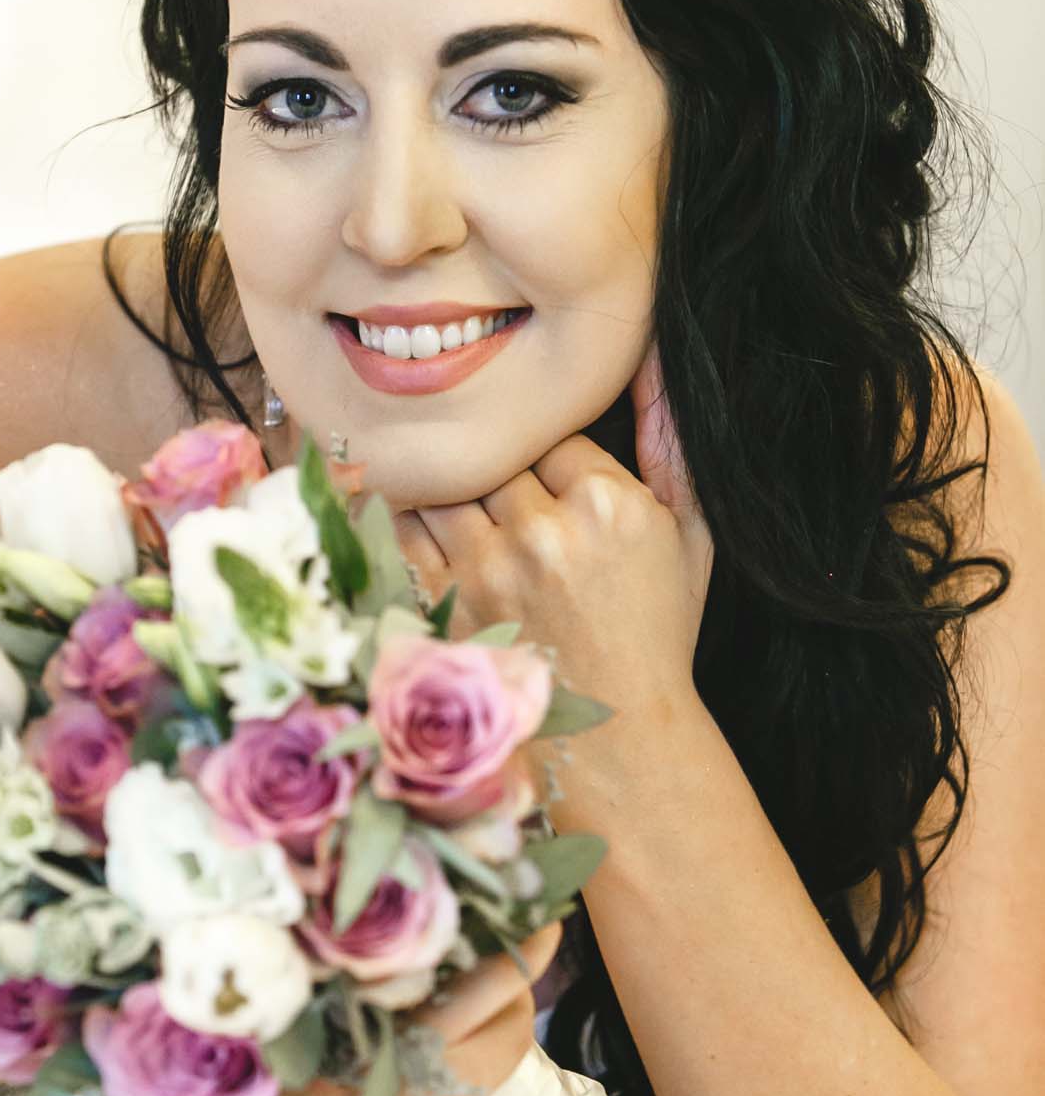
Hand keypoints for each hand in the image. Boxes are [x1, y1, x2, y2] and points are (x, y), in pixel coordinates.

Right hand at [89, 921, 561, 1095]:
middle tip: (468, 952)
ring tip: (381, 1050)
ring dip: (443, 1070)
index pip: (489, 1007)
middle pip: (500, 1051)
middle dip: (490, 1003)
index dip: (519, 953)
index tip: (543, 910)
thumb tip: (393, 976)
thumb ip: (349, 1036)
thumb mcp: (268, 1083)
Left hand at [391, 339, 713, 727]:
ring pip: (444, 485)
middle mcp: (544, 532)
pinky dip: (406, 522)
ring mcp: (486, 570)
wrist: (621, 740)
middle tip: (508, 502)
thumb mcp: (692, 534)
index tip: (556, 487)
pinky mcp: (442, 606)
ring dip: (452, 493)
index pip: (552, 434)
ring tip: (471, 517)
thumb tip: (658, 355)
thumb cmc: (658, 632)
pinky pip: (403, 534)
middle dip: (499, 473)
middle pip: (494, 456)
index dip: (550, 457)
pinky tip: (421, 528)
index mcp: (609, 505)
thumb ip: (672, 442)